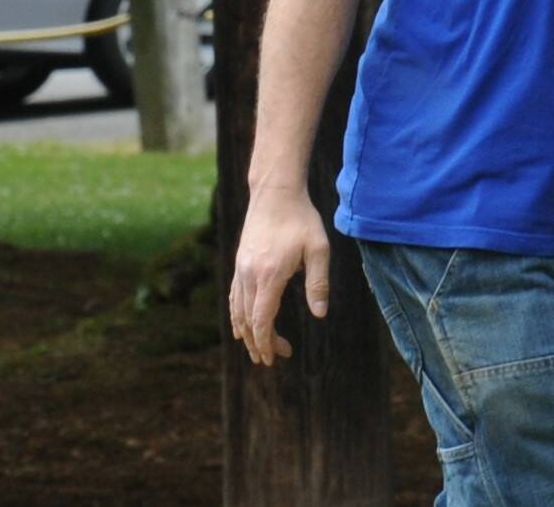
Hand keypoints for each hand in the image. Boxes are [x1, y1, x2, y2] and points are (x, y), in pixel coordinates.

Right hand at [229, 185, 330, 365]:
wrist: (276, 194)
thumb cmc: (301, 219)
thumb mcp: (318, 249)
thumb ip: (318, 283)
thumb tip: (319, 314)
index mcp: (269, 276)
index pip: (262, 320)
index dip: (267, 342)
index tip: (275, 357)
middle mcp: (249, 275)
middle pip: (247, 321)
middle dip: (259, 343)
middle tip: (273, 358)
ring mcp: (241, 269)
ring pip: (237, 310)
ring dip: (247, 333)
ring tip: (258, 349)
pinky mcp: (239, 263)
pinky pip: (233, 296)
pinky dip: (237, 316)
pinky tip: (242, 326)